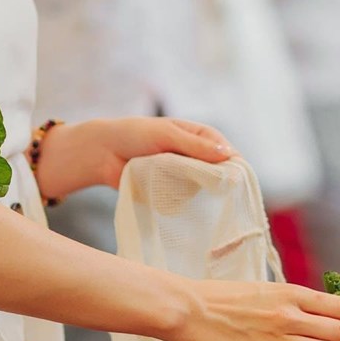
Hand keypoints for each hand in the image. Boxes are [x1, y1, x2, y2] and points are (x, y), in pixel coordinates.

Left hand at [35, 116, 235, 200]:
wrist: (103, 153)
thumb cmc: (134, 135)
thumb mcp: (166, 135)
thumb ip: (195, 146)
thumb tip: (228, 154)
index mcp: (199, 136)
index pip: (226, 151)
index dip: (233, 165)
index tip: (236, 181)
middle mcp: (196, 155)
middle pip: (219, 172)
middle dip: (219, 183)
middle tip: (221, 197)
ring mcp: (184, 174)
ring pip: (204, 188)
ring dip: (199, 193)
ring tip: (196, 200)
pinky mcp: (172, 190)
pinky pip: (186, 199)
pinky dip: (185, 202)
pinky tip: (182, 205)